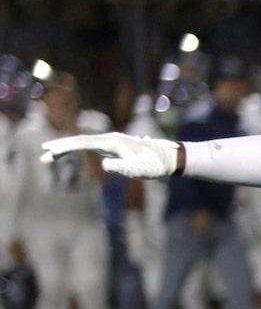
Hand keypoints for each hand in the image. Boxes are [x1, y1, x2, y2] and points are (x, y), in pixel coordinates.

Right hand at [43, 132, 177, 178]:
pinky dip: (77, 150)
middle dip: (60, 147)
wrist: (169, 158)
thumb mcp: (137, 169)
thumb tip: (103, 165)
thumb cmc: (154, 165)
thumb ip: (120, 167)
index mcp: (112, 142)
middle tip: (42, 154)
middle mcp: (109, 139)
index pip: (83, 143)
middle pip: (79, 141)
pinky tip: (67, 153)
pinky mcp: (113, 147)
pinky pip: (89, 147)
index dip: (65, 147)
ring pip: (83, 143)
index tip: (50, 150)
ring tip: (49, 156)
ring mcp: (111, 142)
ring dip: (66, 149)